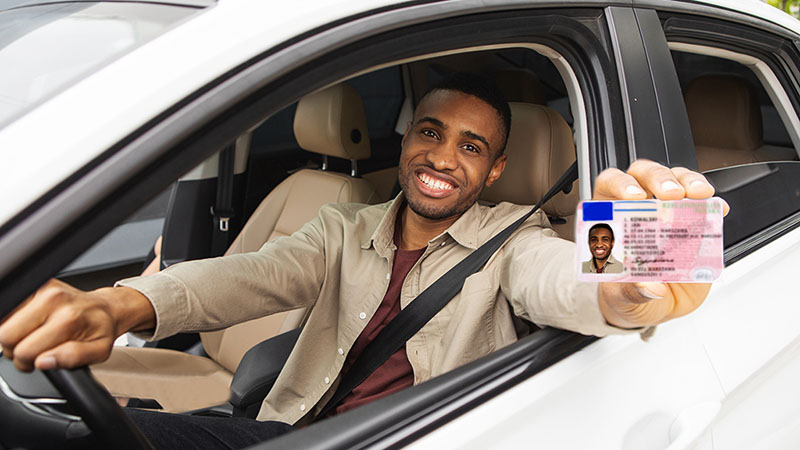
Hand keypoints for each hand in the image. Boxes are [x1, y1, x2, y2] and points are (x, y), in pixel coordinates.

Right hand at [0, 279, 153, 371]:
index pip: (24, 351)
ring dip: (16, 334)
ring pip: (4, 322)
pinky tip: (34, 324)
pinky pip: (10, 310)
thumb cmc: (102, 330)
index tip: (39, 360)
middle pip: (7, 335)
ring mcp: (43, 289)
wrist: (107, 307)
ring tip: (36, 336)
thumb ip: (72, 358)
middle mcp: (54, 299)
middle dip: (17, 349)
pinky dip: (16, 321)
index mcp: (68, 318)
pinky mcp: (37, 285)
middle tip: (36, 349)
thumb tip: (43, 361)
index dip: (28, 363)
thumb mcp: (98, 351)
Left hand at [593, 159, 728, 327]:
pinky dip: (712, 203)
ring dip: (688, 182)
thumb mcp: (622, 297)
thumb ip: (632, 291)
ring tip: (699, 195)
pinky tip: (718, 209)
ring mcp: (667, 212)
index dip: (620, 184)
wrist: (654, 307)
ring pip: (675, 179)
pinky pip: (703, 203)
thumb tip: (649, 288)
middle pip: (644, 175)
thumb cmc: (628, 294)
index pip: (610, 185)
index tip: (634, 196)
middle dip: (659, 179)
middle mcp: (637, 209)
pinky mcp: (693, 222)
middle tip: (672, 194)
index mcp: (610, 218)